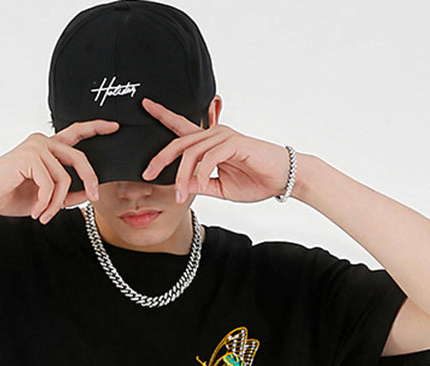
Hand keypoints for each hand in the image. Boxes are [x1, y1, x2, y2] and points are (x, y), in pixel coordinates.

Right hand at [0, 120, 119, 221]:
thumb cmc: (9, 195)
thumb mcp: (46, 198)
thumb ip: (67, 193)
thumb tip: (89, 194)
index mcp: (47, 148)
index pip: (75, 133)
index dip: (95, 128)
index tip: (114, 127)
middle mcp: (42, 142)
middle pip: (80, 158)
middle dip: (90, 180)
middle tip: (95, 198)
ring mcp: (36, 147)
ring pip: (65, 178)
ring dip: (57, 203)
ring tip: (46, 214)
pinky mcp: (29, 156)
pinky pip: (51, 185)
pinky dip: (46, 203)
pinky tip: (37, 211)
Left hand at [140, 98, 290, 203]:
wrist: (282, 179)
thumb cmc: (256, 181)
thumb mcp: (221, 188)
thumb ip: (202, 185)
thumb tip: (183, 187)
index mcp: (209, 144)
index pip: (182, 129)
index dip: (164, 116)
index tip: (146, 106)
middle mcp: (215, 135)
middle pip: (179, 143)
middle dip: (161, 158)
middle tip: (147, 174)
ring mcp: (224, 137)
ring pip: (192, 153)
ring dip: (182, 176)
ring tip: (180, 195)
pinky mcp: (234, 143)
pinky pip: (210, 157)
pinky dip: (200, 173)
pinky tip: (197, 186)